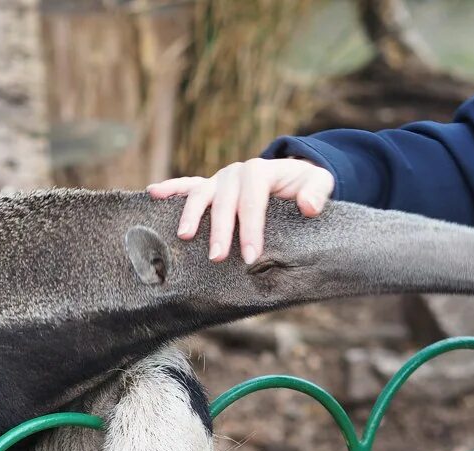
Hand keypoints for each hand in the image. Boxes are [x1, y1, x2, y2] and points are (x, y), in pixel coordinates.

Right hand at [147, 158, 334, 263]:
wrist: (292, 176)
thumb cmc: (305, 185)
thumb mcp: (320, 183)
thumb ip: (317, 191)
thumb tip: (308, 206)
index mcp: (261, 171)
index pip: (253, 200)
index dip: (251, 228)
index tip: (251, 256)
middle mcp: (236, 173)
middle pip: (224, 201)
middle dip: (220, 230)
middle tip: (218, 258)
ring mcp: (219, 179)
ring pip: (201, 194)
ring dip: (191, 214)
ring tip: (184, 236)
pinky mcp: (209, 187)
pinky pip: (187, 186)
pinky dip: (170, 188)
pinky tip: (152, 193)